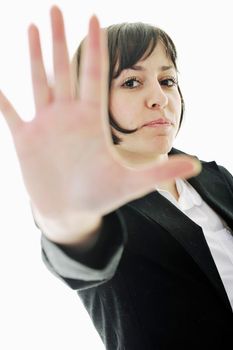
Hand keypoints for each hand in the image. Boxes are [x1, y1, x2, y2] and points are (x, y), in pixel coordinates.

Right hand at [0, 6, 199, 223]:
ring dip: (33, 55)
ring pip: (39, 82)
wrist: (71, 210)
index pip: (93, 75)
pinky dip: (1, 100)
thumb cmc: (100, 195)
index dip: (94, 47)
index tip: (94, 16)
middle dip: (58, 38)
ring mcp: (46, 125)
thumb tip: (196, 165)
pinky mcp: (26, 140)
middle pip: (64, 69)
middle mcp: (68, 116)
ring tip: (31, 26)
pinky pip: (10, 114)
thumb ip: (160, 172)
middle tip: (55, 7)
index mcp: (92, 120)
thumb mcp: (132, 183)